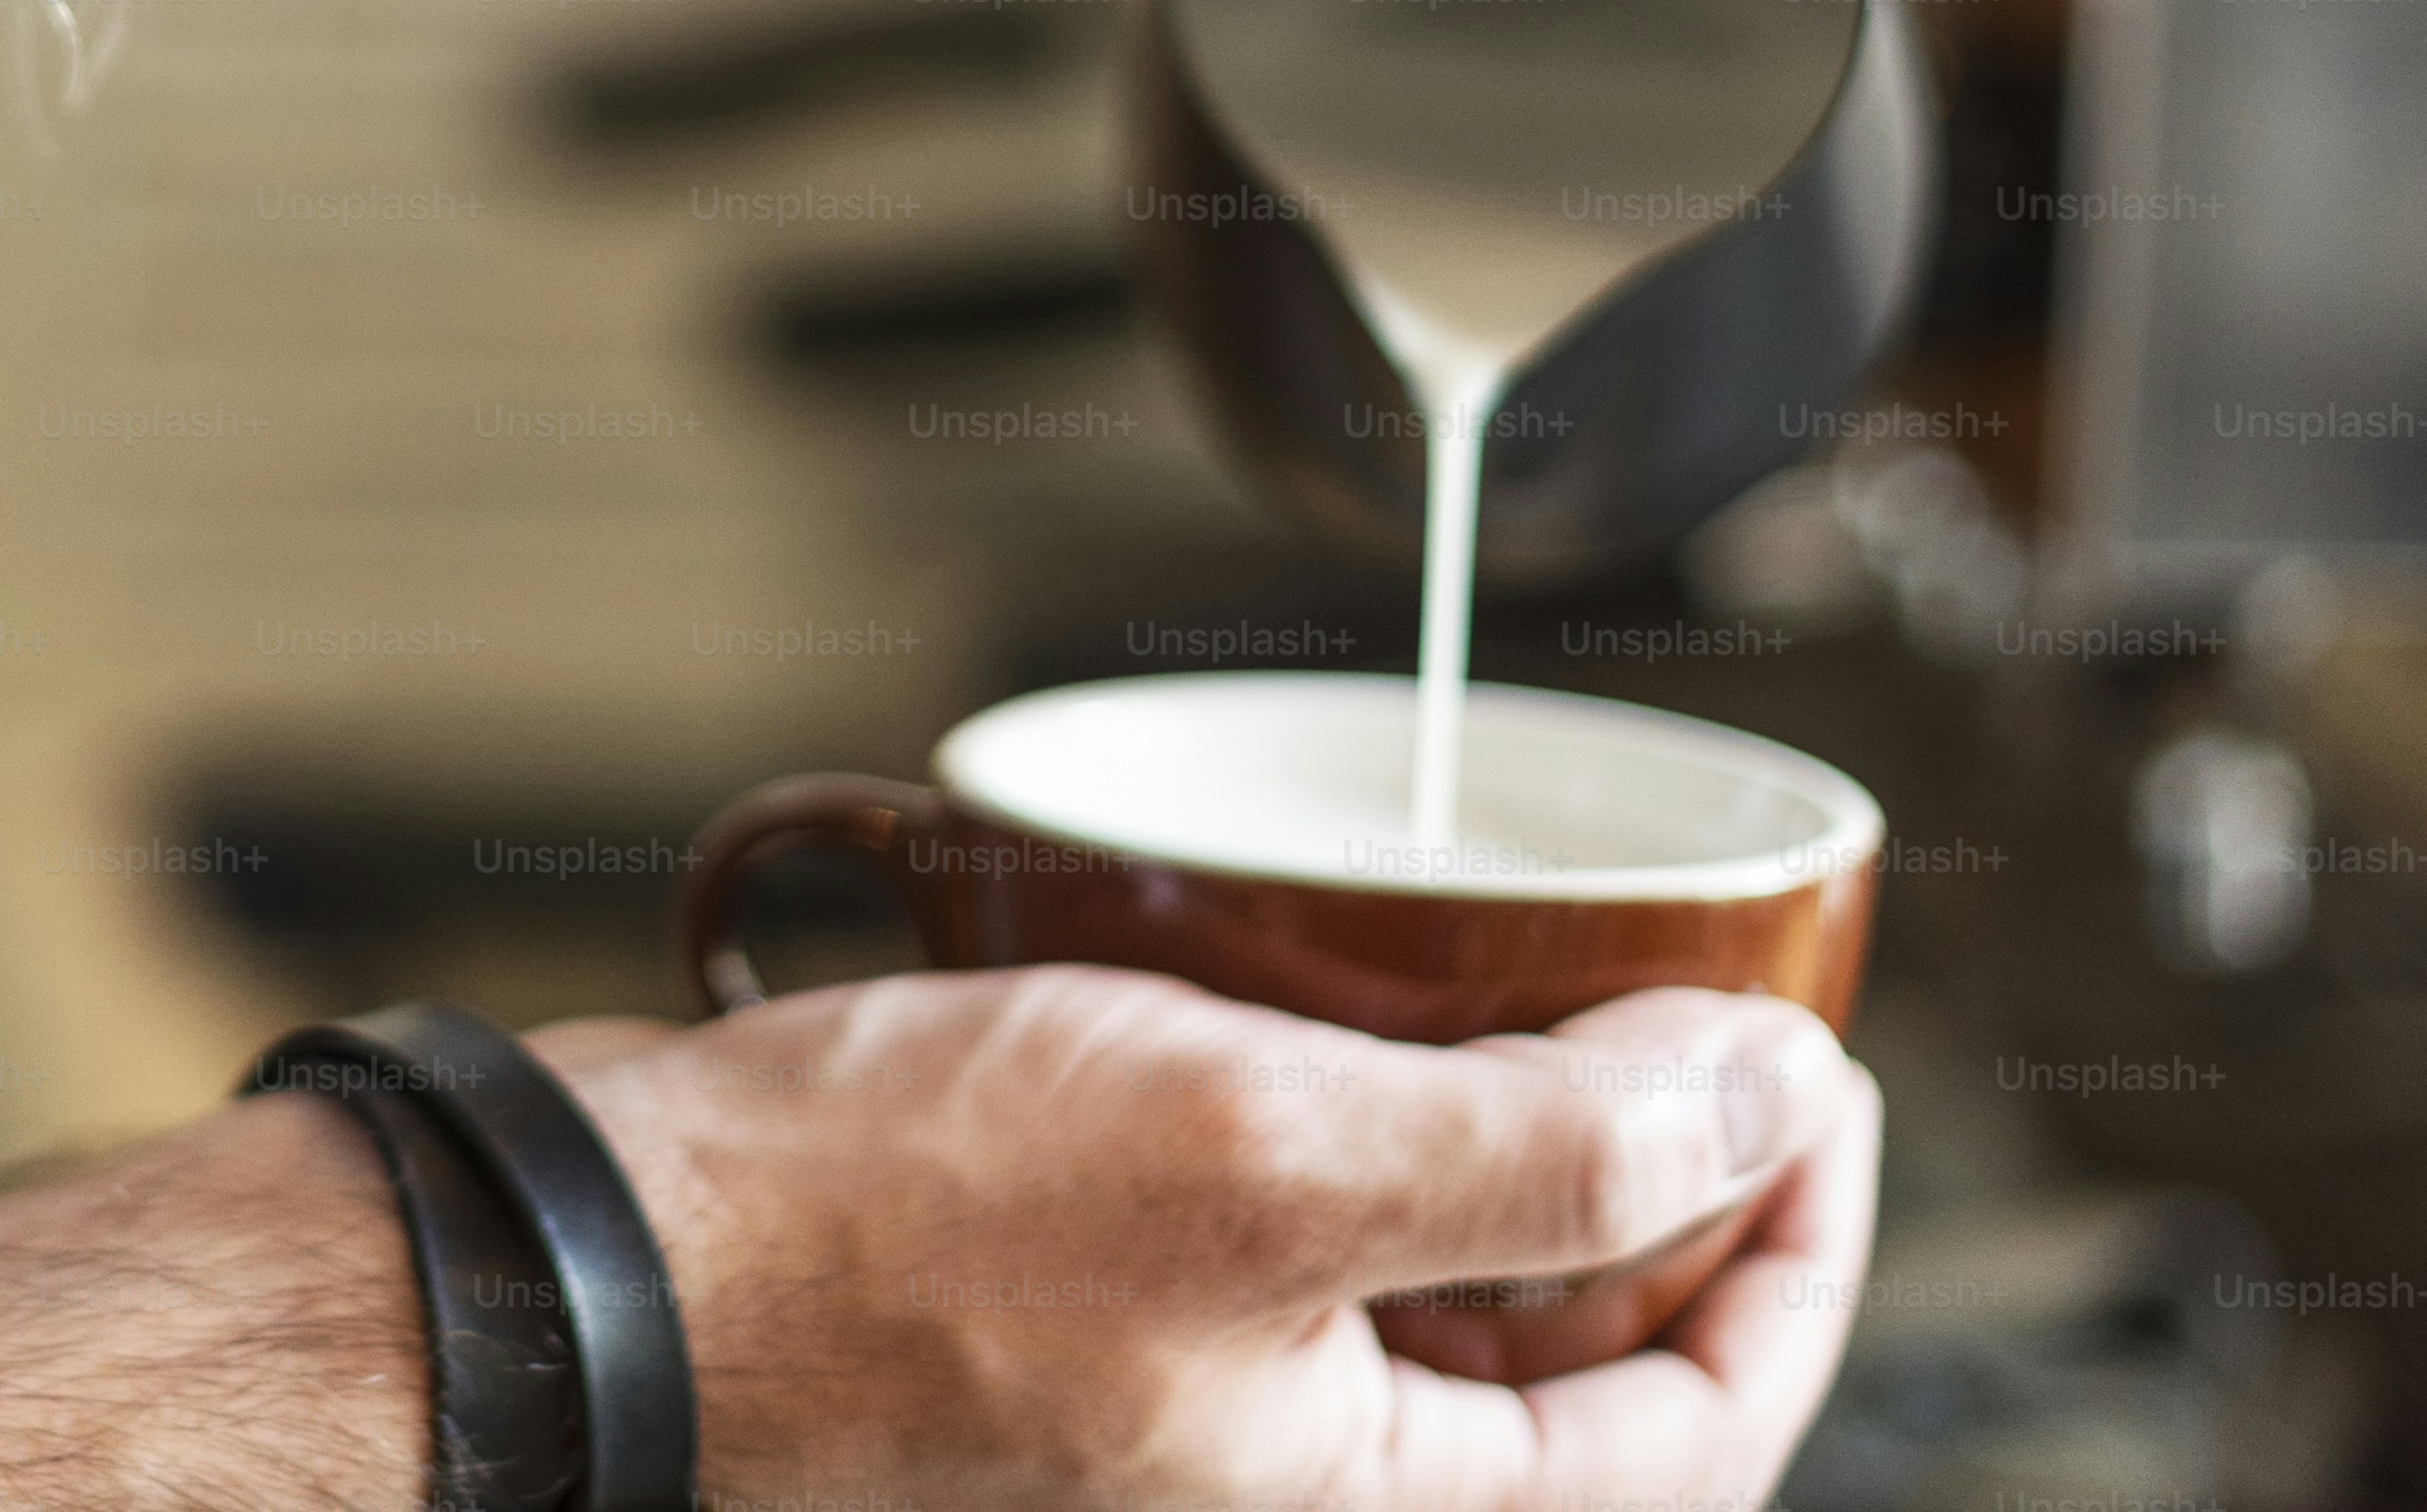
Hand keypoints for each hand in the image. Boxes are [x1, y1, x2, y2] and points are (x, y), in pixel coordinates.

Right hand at [552, 965, 1880, 1511]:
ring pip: (1416, 1274)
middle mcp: (1287, 1468)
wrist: (607, 1258)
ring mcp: (1180, 1390)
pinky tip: (1296, 981)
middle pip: (1568, 1349)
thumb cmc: (897, 1236)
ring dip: (1486, 1124)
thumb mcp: (1267, 1165)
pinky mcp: (1077, 1299)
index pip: (1694, 1424)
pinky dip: (1319, 1105)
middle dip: (1655, 1172)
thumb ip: (1549, 1158)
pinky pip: (1268, 1220)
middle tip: (1685, 997)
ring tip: (1514, 968)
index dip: (1793, 1246)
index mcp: (1373, 1505)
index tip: (1819, 1075)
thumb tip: (1768, 1097)